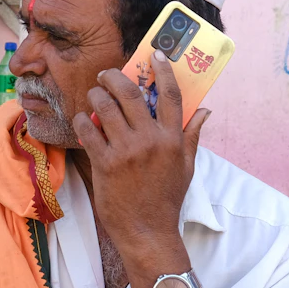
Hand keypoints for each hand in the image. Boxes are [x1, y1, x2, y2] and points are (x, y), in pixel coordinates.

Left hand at [73, 51, 208, 275]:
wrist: (147, 232)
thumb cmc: (166, 199)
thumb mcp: (186, 167)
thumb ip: (192, 136)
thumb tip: (206, 111)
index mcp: (173, 139)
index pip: (171, 96)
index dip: (164, 71)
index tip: (156, 55)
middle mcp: (150, 141)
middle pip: (131, 94)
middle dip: (115, 77)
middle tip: (107, 75)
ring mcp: (126, 152)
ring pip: (105, 107)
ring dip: (96, 96)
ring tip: (94, 96)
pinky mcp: (105, 164)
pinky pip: (88, 131)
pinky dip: (83, 120)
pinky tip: (83, 121)